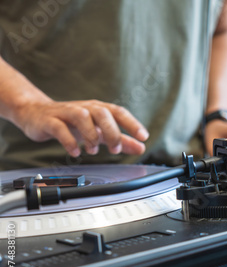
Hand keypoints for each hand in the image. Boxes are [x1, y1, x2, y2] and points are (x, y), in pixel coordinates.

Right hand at [14, 99, 148, 156]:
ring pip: (82, 117)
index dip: (132, 123)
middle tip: (115, 149)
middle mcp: (84, 108)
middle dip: (112, 131)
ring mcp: (66, 113)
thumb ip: (121, 140)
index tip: (143, 137)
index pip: (119, 112)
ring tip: (93, 150)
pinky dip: (69, 140)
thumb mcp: (99, 131)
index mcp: (98, 109)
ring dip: (91, 135)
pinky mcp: (50, 121)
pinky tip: (75, 152)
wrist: (36, 114)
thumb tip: (141, 147)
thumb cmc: (72, 123)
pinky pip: (59, 128)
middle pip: (102, 113)